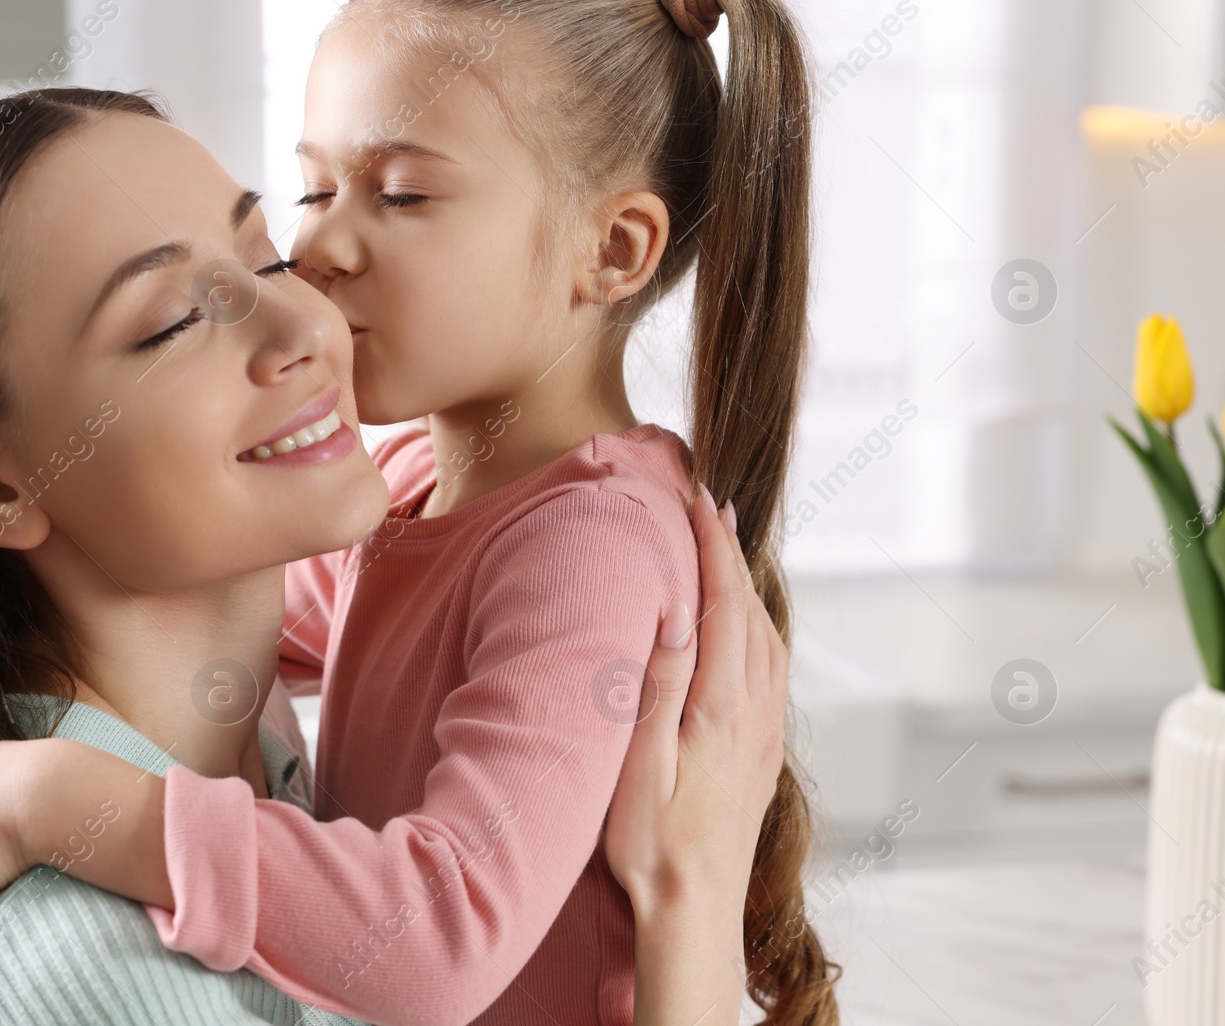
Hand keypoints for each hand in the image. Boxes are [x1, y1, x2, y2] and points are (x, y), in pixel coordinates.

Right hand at [604, 487, 787, 1025]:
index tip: (699, 499)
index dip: (712, 546)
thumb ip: (660, 688)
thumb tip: (677, 615)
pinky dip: (756, 625)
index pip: (724, 604)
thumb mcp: (641, 766)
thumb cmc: (652, 846)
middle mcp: (754, 713)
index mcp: (722, 707)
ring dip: (748, 587)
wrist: (696, 912)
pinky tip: (742, 627)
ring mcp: (764, 733)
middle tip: (710, 506)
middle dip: (732, 553)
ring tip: (726, 551)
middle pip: (753, 611)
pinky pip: (771, 668)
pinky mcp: (763, 753)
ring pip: (769, 638)